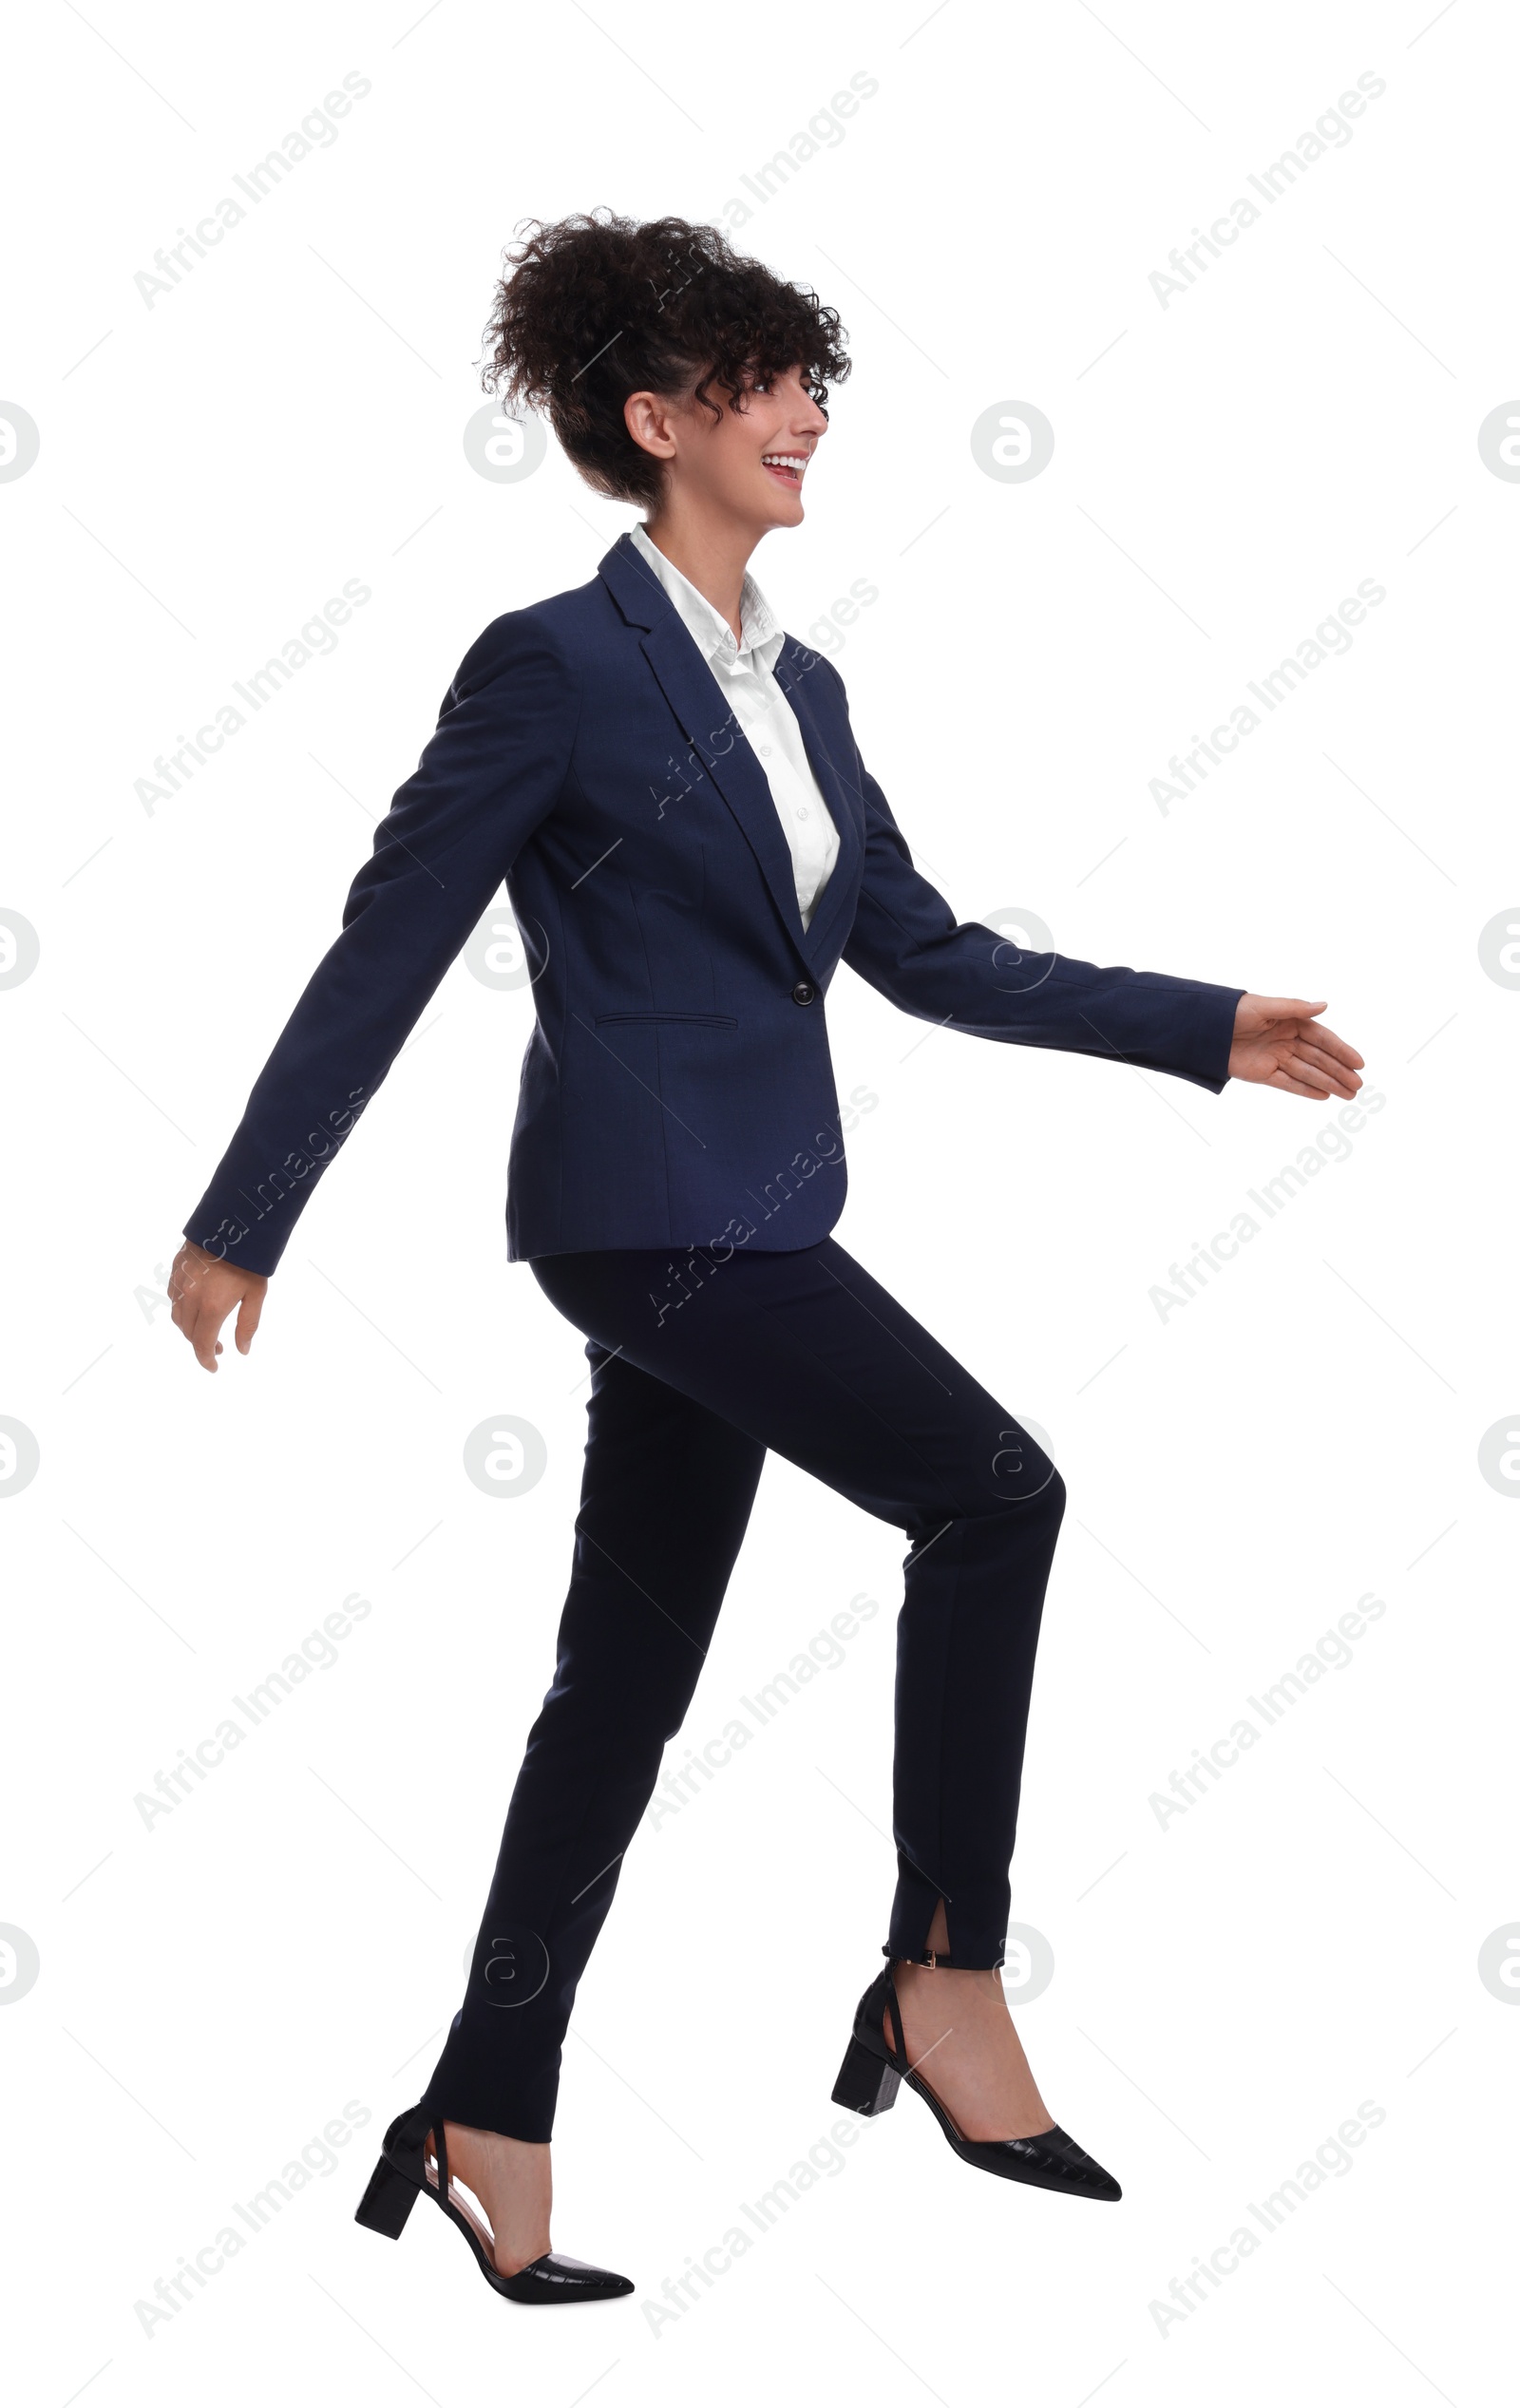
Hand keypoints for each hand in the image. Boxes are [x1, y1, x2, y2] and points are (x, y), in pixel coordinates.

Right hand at [168, 1241, 266, 1371]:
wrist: (233, 1221)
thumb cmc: (250, 1259)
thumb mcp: (256, 1294)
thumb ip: (247, 1324)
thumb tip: (242, 1350)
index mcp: (211, 1307)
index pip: (202, 1344)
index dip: (206, 1360)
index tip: (213, 1367)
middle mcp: (189, 1297)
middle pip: (188, 1333)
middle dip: (200, 1344)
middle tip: (218, 1347)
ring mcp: (179, 1282)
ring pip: (177, 1316)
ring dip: (189, 1328)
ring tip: (207, 1328)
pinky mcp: (175, 1268)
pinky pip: (173, 1296)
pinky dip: (182, 1308)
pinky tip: (195, 1305)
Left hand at [1227, 995, 1363, 1100]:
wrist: (1203, 1029)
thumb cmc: (1232, 1011)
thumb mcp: (1264, 1006)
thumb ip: (1295, 1008)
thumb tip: (1324, 1006)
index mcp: (1290, 1022)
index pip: (1322, 1039)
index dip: (1341, 1051)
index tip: (1359, 1064)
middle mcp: (1286, 1040)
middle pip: (1318, 1059)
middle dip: (1339, 1072)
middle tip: (1358, 1086)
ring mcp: (1275, 1058)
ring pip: (1306, 1073)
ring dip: (1328, 1083)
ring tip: (1348, 1095)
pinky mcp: (1262, 1073)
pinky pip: (1287, 1083)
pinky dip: (1305, 1090)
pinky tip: (1324, 1096)